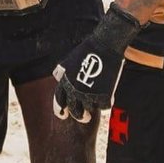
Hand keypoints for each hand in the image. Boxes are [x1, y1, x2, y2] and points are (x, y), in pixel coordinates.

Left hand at [52, 5, 140, 122]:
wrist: (104, 45)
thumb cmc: (88, 50)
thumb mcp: (69, 60)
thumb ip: (62, 70)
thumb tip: (57, 75)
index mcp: (66, 82)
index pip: (59, 101)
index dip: (60, 110)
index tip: (63, 114)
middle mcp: (76, 90)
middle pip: (74, 110)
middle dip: (78, 115)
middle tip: (83, 116)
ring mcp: (89, 94)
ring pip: (89, 110)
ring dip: (91, 110)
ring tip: (94, 110)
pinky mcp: (103, 96)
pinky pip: (104, 107)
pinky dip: (105, 106)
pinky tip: (106, 101)